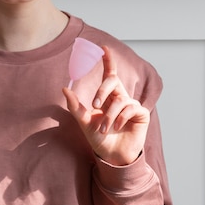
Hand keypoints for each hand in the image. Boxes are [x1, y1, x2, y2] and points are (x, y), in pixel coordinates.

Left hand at [63, 46, 149, 164]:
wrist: (112, 156)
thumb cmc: (99, 139)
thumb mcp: (84, 122)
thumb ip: (75, 106)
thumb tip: (64, 88)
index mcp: (107, 97)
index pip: (109, 75)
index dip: (108, 61)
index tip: (104, 48)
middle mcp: (120, 98)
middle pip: (113, 81)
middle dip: (102, 90)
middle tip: (94, 104)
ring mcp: (131, 105)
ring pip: (120, 99)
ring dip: (109, 115)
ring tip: (104, 128)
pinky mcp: (141, 114)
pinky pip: (131, 108)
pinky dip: (121, 118)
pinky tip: (117, 128)